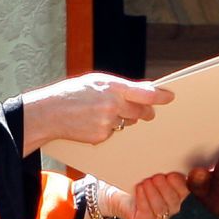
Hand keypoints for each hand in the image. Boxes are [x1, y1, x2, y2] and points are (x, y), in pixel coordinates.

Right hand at [21, 73, 172, 152]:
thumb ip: (122, 86)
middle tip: (147, 112)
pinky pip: (114, 134)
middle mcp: (113, 105)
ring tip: (106, 112)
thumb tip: (147, 89)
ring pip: (128, 123)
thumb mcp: (97, 81)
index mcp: (113, 88)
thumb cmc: (72, 93)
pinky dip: (110, 129)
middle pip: (141, 112)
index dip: (160, 96)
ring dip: (124, 119)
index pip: (145, 93)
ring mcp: (107, 123)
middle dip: (144, 112)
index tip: (170, 97)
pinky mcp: (101, 137)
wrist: (49, 113)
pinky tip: (94, 123)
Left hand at [94, 172, 191, 218]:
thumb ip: (164, 167)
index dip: (180, 184)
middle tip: (156, 176)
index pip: (185, 190)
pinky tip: (139, 188)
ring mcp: (160, 218)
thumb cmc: (139, 178)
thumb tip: (171, 160)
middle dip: (164, 188)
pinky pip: (147, 213)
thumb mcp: (153, 170)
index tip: (171, 174)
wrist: (120, 191)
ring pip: (161, 208)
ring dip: (153, 193)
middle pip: (174, 201)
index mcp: (179, 193)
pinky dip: (143, 199)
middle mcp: (172, 207)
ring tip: (145, 182)